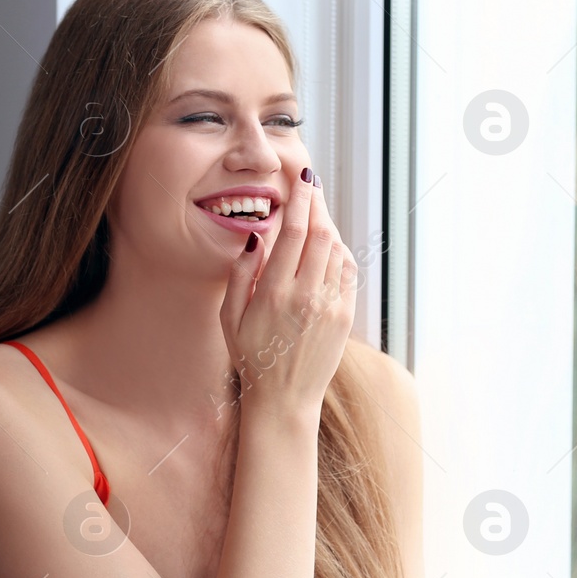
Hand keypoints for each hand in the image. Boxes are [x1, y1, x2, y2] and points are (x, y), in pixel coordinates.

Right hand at [220, 169, 357, 415]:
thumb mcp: (229, 318)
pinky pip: (347, 272)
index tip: (303, 179)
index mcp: (274, 292)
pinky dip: (340, 251)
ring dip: (329, 224)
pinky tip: (329, 244)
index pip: (295, 232)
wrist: (284, 398)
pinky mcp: (344, 316)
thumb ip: (239, 275)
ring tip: (317, 212)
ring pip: (337, 249)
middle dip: (318, 203)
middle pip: (321, 233)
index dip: (302, 200)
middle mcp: (306, 296)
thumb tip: (256, 237)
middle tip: (312, 184)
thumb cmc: (251, 357)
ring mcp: (329, 306)